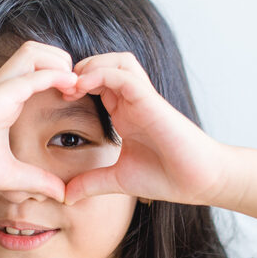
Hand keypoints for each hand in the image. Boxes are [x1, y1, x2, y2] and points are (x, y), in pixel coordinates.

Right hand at [0, 41, 77, 200]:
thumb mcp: (11, 175)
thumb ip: (37, 181)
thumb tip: (60, 194)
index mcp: (9, 99)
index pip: (40, 69)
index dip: (63, 76)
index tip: (77, 97)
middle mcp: (5, 87)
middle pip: (39, 50)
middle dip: (64, 60)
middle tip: (78, 87)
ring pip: (33, 50)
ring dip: (58, 61)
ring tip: (73, 85)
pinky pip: (29, 75)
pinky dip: (52, 76)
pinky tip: (68, 89)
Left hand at [61, 52, 232, 206]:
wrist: (201, 181)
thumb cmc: (167, 177)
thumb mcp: (118, 180)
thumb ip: (91, 183)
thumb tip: (65, 196)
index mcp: (124, 112)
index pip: (96, 83)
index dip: (73, 86)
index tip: (55, 101)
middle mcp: (132, 100)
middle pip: (103, 63)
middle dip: (78, 70)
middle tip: (58, 88)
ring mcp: (142, 97)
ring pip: (115, 61)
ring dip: (90, 66)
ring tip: (72, 85)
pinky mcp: (151, 99)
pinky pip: (123, 74)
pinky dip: (101, 73)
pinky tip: (83, 86)